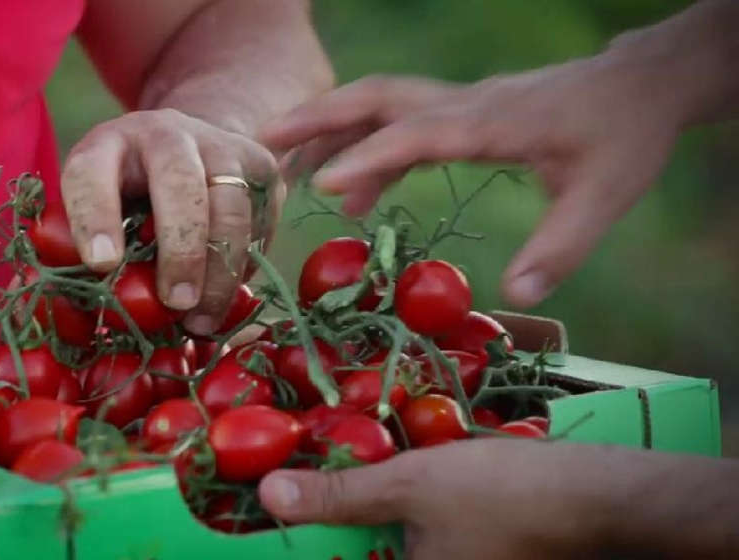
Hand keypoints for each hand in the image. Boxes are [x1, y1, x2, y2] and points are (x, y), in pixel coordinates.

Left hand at [61, 109, 283, 334]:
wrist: (192, 146)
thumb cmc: (131, 195)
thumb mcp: (100, 207)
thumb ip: (89, 250)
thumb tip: (95, 310)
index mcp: (109, 144)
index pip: (93, 174)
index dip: (95, 217)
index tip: (101, 264)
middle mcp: (166, 134)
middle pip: (180, 184)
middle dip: (180, 250)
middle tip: (175, 302)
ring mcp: (221, 145)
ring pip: (231, 209)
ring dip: (219, 272)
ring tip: (200, 320)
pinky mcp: (261, 166)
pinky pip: (260, 224)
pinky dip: (243, 267)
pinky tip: (222, 295)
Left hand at [258, 440, 633, 559]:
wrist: (596, 500)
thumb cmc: (503, 494)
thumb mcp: (412, 484)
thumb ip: (340, 495)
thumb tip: (270, 495)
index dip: (302, 548)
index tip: (272, 524)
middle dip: (329, 534)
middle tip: (294, 498)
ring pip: (384, 554)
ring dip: (357, 530)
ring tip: (330, 493)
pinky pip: (410, 550)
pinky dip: (389, 529)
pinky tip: (380, 497)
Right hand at [260, 53, 685, 308]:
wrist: (637, 86)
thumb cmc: (622, 138)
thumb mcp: (604, 196)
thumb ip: (558, 247)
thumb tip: (515, 297)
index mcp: (489, 122)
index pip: (414, 134)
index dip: (366, 158)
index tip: (319, 186)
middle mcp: (462, 105)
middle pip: (375, 97)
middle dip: (315, 118)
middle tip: (260, 144)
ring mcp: (457, 105)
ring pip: (377, 105)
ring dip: (327, 130)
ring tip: (283, 174)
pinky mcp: (459, 114)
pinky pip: (397, 126)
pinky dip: (364, 152)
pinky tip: (353, 194)